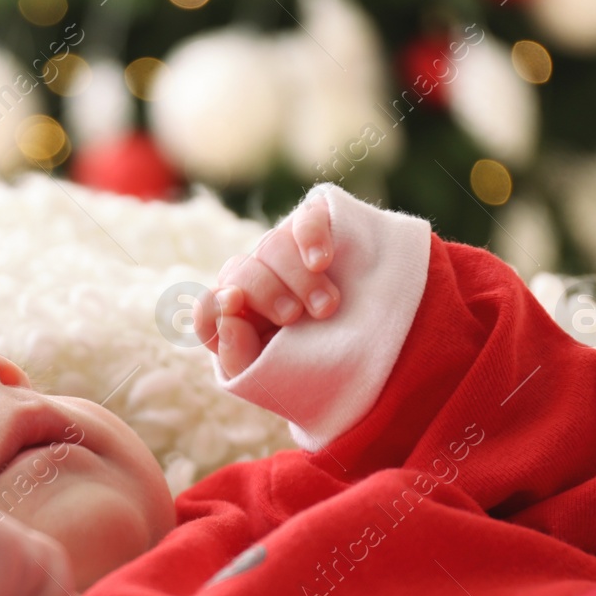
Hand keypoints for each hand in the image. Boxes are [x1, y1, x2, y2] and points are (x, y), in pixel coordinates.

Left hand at [193, 193, 338, 377]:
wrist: (384, 350)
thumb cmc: (324, 366)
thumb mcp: (281, 377)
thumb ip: (242, 357)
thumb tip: (226, 321)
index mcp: (242, 319)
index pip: (211, 307)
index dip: (214, 304)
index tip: (234, 304)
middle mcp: (259, 280)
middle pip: (240, 270)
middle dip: (264, 292)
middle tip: (293, 317)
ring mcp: (288, 252)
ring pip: (273, 245)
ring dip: (296, 277)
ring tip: (326, 307)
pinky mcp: (320, 228)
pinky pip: (306, 218)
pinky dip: (310, 236)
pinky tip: (321, 260)